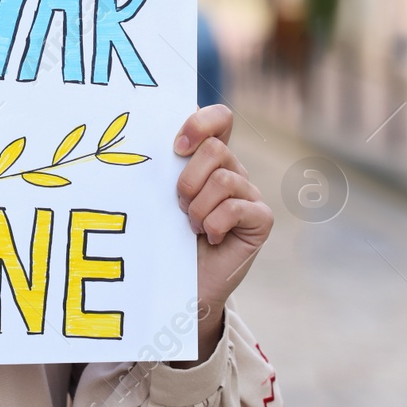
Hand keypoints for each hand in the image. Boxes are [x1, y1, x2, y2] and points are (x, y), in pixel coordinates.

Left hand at [172, 104, 272, 364]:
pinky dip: (216, 223)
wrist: (179, 288)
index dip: (201, 122)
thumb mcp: (160, 198)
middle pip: (216, 149)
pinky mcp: (260, 220)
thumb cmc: (165, 238)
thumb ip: (164, 167)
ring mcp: (250, 195)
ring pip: (225, 179)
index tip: (175, 147)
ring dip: (199, 206)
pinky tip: (209, 238)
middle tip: (178, 205)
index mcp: (209, 159)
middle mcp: (233, 171)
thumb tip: (145, 135)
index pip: (219, 118)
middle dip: (188, 178)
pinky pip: (239, 207)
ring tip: (191, 226)